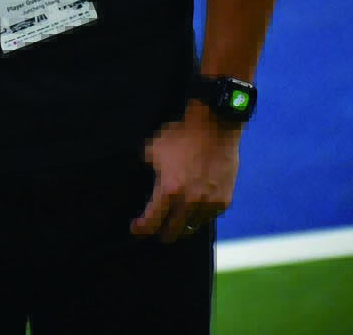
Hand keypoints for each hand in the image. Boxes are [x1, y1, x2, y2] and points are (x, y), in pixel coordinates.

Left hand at [134, 102, 238, 241]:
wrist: (214, 127)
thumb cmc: (180, 136)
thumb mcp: (152, 150)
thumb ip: (148, 168)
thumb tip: (149, 177)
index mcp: (168, 190)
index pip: (152, 221)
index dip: (141, 229)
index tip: (136, 230)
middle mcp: (190, 201)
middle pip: (173, 231)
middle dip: (162, 234)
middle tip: (156, 233)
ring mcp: (210, 203)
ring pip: (193, 227)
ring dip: (182, 227)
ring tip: (175, 225)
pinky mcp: (225, 200)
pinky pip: (209, 217)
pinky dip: (200, 217)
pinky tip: (194, 214)